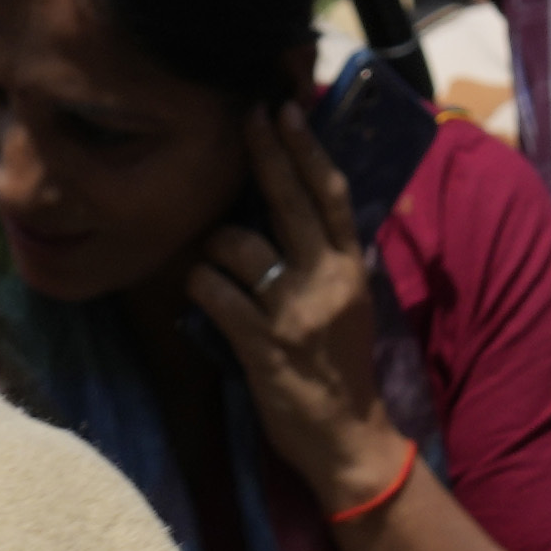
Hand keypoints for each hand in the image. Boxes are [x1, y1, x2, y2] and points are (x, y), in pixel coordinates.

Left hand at [193, 104, 412, 516]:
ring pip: (238, 245)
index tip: (287, 109)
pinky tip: (199, 294)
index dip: (307, 149)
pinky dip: (200, 287)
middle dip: (264, 153)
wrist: (351, 441)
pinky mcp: (263, 346)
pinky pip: (216, 293)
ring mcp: (293, 313)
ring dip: (214, 247)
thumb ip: (330, 260)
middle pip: (289, 201)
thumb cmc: (344, 372)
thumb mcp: (352, 306)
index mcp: (351, 269)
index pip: (330, 195)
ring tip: (214, 264)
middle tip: (245, 115)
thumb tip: (307, 212)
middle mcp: (325, 282)